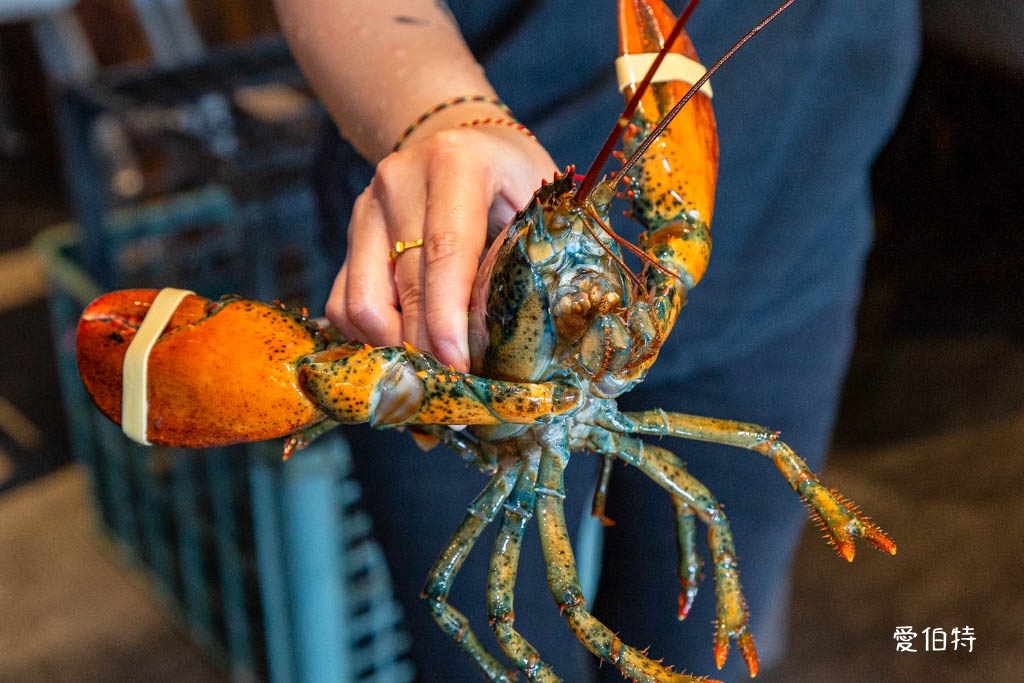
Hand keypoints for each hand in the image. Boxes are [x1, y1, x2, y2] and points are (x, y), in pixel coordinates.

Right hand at [325, 115, 555, 372]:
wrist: (458, 139)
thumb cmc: (511, 176)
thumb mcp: (539, 195)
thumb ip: (526, 248)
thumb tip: (512, 330)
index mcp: (455, 163)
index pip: (445, 251)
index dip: (447, 317)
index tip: (458, 366)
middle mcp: (399, 181)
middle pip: (402, 286)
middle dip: (427, 348)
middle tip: (455, 393)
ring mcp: (366, 209)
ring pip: (361, 303)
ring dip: (394, 349)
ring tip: (432, 374)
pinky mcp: (349, 235)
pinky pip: (343, 305)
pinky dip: (371, 338)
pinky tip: (407, 350)